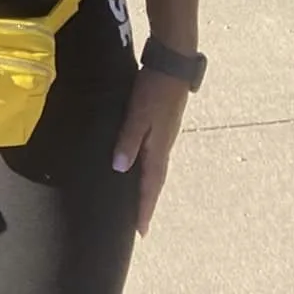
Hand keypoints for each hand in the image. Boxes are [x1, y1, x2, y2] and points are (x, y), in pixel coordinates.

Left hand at [112, 66, 189, 235]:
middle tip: (141, 221)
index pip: (150, 185)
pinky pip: (156, 153)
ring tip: (141, 198)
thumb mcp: (138, 114)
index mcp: (159, 147)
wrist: (174, 62)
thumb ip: (128, 140)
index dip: (145, 207)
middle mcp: (164, 144)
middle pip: (155, 180)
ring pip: (156, 167)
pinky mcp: (164, 121)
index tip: (141, 231)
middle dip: (148, 201)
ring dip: (149, 184)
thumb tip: (119, 168)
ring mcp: (166, 132)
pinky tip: (142, 161)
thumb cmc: (154, 88)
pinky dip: (149, 166)